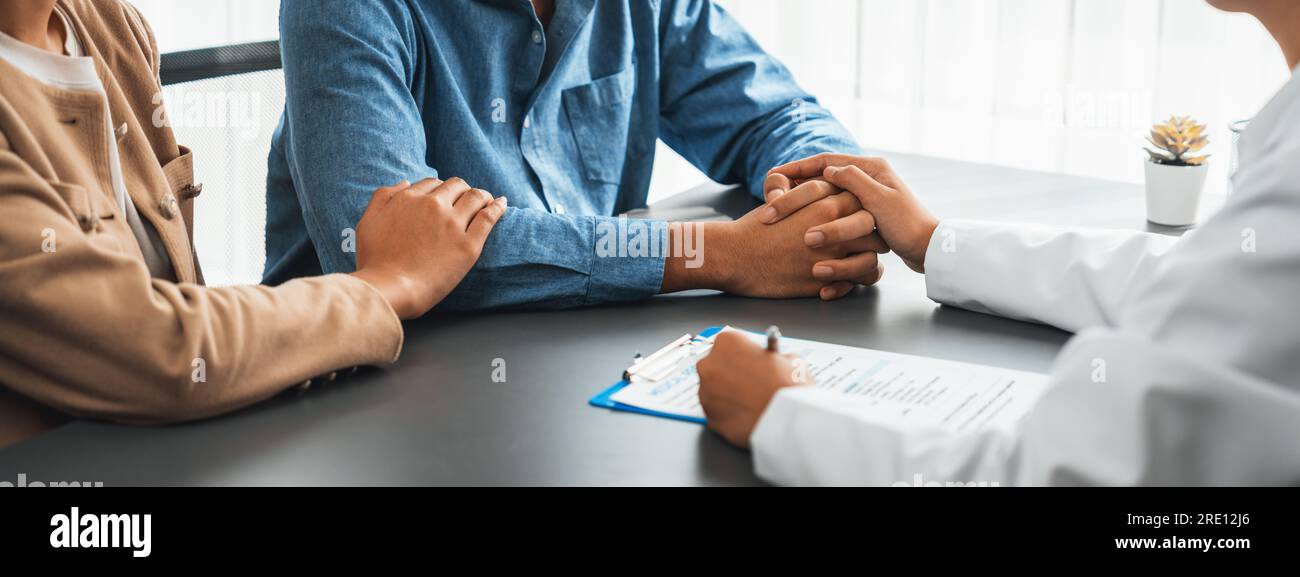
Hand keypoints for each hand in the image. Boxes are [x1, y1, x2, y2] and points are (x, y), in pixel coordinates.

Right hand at [350, 178, 506, 318]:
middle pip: (456, 186)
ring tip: (488, 200)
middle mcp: (433, 205)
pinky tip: (502, 204)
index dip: (440, 190)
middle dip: (462, 190)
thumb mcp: (367, 222)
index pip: (432, 183)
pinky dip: (498, 207)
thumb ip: (383, 197)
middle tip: (467, 199)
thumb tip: (405, 182)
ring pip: (476, 197)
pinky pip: (489, 217)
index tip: (445, 199)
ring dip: (482, 195)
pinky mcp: (469, 245)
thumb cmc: (375, 261)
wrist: (390, 289)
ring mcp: (453, 224)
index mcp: (409, 198)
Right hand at [663, 191, 877, 298]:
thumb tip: (833, 190)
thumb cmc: (758, 228)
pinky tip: (843, 281)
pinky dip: (854, 283)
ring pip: (872, 259)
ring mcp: (832, 259)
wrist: (736, 257)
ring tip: (861, 261)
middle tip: (870, 237)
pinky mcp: (825, 283)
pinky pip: (855, 284)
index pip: (864, 201)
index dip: (866, 205)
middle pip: (874, 229)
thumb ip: (815, 195)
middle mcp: (835, 231)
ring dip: (869, 261)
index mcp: (826, 206)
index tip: (861, 211)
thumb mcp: (788, 200)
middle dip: (876, 233)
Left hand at [697, 331, 806, 447]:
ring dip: (728, 395)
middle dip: (731, 373)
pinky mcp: (710, 418)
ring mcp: (706, 393)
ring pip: (714, 391)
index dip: (743, 353)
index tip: (750, 360)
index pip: (730, 343)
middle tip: (752, 382)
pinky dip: (730, 414)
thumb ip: (773, 357)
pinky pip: (718, 413)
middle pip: (717, 365)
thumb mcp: (789, 359)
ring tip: (752, 402)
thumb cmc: (788, 387)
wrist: (787, 420)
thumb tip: (772, 362)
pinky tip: (747, 415)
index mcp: (727, 342)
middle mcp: (709, 364)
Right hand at [766, 154, 938, 272]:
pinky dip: (819, 215)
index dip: (798, 167)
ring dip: (806, 201)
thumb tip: (829, 168)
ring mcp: (867, 196)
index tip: (775, 174)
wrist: (929, 249)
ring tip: (784, 207)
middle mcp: (869, 178)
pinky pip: (835, 211)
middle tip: (773, 191)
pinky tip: (804, 220)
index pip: (826, 160)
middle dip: (797, 183)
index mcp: (872, 168)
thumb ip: (854, 181)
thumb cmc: (908, 225)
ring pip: (827, 195)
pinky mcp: (867, 214)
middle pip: (824, 175)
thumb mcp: (879, 200)